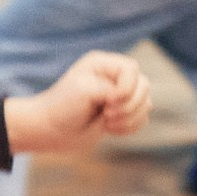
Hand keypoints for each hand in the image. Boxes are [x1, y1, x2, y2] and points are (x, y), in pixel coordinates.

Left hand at [6, 51, 152, 152]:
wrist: (50, 131)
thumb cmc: (62, 107)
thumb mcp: (85, 90)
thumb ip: (111, 88)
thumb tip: (130, 98)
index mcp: (102, 64)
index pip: (132, 69)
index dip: (126, 88)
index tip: (108, 101)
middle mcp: (112, 77)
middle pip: (144, 85)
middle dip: (129, 105)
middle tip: (107, 113)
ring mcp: (119, 96)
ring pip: (146, 104)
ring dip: (129, 118)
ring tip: (107, 122)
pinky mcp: (121, 113)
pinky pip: (142, 119)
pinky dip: (130, 127)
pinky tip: (110, 130)